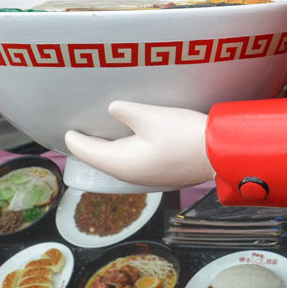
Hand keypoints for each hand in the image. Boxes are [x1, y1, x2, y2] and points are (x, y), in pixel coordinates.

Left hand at [64, 101, 213, 189]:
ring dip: (109, 148)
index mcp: (121, 163)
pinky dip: (126, 151)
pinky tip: (132, 139)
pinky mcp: (161, 175)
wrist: (219, 154)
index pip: (86, 152)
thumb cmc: (184, 136)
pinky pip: (134, 163)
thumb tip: (112, 109)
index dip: (74, 139)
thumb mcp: (151, 116)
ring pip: (118, 162)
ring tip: (104, 131)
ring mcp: (147, 178)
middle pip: (101, 159)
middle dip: (90, 144)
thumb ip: (126, 112)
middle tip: (82, 127)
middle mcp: (130, 176)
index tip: (67, 128)